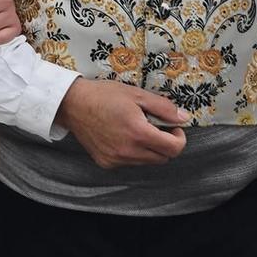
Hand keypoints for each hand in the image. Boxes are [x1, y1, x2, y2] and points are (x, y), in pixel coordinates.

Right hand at [53, 78, 189, 167]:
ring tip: (136, 130)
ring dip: (149, 149)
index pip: (173, 149)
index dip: (179, 138)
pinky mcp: (107, 162)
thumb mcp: (137, 94)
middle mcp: (128, 151)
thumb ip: (164, 108)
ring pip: (147, 161)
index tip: (173, 128)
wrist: (73, 104)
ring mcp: (116, 159)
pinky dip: (132, 152)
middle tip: (155, 127)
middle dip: (165, 144)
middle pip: (162, 158)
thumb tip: (183, 118)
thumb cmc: (104, 96)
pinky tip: (122, 136)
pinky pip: (129, 162)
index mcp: (138, 133)